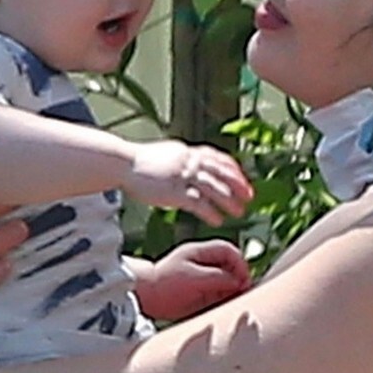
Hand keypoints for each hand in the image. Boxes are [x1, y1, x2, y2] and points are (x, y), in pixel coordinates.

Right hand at [123, 141, 252, 226]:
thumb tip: (193, 161)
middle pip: (220, 172)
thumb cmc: (140, 162)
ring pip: (213, 188)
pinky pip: (198, 203)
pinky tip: (218, 220)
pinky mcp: (173, 191)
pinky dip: (210, 212)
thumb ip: (183, 158)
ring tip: (240, 213)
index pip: (218, 159)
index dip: (233, 170)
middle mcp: (188, 162)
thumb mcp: (167, 154)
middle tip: (249, 197)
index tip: (243, 179)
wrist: (122, 164)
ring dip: (229, 201)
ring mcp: (181, 176)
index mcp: (188, 152)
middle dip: (238, 185)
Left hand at [137, 239, 251, 321]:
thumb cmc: (166, 284)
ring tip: (238, 303)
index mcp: (200, 252)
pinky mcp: (200, 295)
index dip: (240, 263)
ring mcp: (202, 279)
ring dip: (234, 292)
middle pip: (230, 267)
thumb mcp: (194, 278)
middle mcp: (203, 264)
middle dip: (240, 279)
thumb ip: (218, 278)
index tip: (243, 280)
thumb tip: (238, 281)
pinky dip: (226, 301)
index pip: (228, 251)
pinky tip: (228, 308)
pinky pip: (219, 296)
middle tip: (244, 293)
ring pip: (227, 283)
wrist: (145, 298)